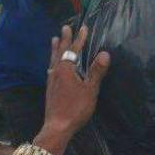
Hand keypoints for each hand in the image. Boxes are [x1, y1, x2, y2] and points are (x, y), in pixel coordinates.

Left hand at [38, 26, 109, 151]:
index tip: (83, 28)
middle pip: (60, 51)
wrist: (57, 127)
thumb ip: (96, 72)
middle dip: (64, 39)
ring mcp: (51, 80)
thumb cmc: (75, 108)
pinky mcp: (49, 89)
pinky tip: (52, 66)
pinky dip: (52, 61)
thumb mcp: (90, 90)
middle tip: (65, 27)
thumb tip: (105, 53)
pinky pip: (50, 68)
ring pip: (53, 59)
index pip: (74, 50)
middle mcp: (56, 72)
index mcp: (66, 69)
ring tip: (53, 40)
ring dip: (55, 49)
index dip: (79, 39)